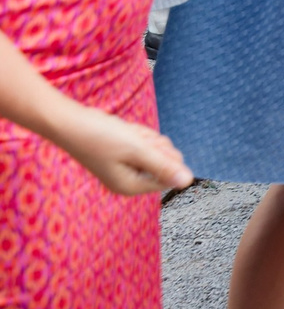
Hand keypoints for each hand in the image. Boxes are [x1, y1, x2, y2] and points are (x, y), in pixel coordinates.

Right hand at [51, 103, 191, 196]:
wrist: (70, 122)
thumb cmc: (101, 137)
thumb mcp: (137, 149)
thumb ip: (164, 166)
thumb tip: (188, 181)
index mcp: (132, 186)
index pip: (169, 176)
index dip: (164, 156)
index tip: (146, 146)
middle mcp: (130, 181)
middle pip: (165, 161)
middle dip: (153, 144)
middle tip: (133, 138)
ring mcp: (126, 168)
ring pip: (154, 149)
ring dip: (143, 137)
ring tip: (123, 134)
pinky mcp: (122, 155)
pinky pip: (142, 143)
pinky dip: (135, 134)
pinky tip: (120, 131)